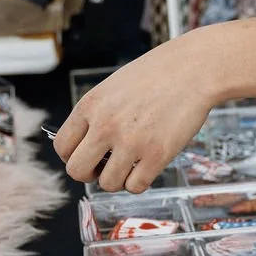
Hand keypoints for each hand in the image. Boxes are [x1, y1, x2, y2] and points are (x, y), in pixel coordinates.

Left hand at [55, 36, 215, 190]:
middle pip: (77, 171)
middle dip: (90, 173)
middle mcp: (105, 125)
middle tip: (105, 167)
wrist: (194, 69)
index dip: (73, 156)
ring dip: (118, 179)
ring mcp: (131, 142)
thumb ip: (96, 114)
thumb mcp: (113, 87)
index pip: (62, 146)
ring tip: (131, 164)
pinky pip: (135, 186)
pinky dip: (139, 182)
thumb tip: (88, 145)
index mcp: (90, 105)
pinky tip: (147, 167)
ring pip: (107, 184)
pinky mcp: (157, 154)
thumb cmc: (158, 74)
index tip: (88, 156)